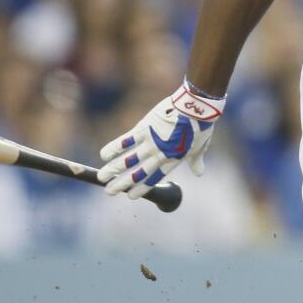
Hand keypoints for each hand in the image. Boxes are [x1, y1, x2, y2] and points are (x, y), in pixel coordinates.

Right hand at [97, 82, 223, 198]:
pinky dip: (114, 147)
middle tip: (108, 191)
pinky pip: (126, 140)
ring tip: (101, 177)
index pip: (153, 179)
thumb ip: (196, 160)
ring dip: (113, 169)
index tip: (129, 196)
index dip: (140, 188)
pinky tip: (103, 155)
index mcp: (172, 160)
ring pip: (128, 159)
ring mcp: (151, 142)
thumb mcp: (200, 146)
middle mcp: (159, 154)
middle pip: (137, 173)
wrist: (195, 106)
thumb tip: (199, 173)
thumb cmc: (200, 125)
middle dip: (121, 183)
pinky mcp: (145, 127)